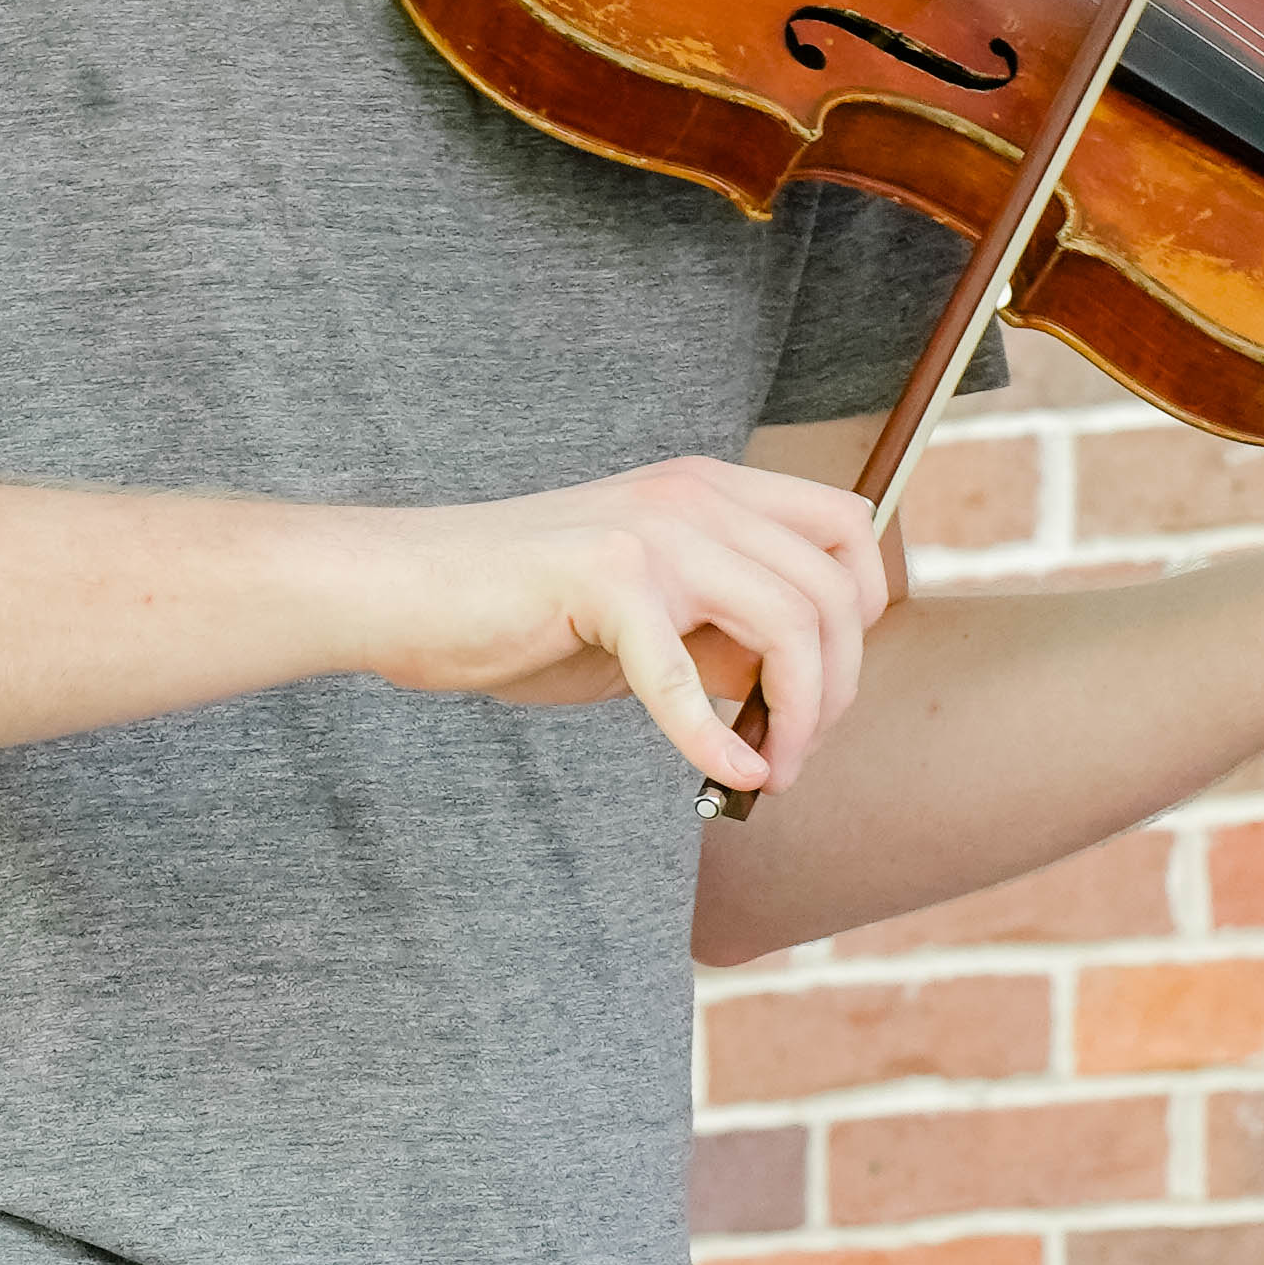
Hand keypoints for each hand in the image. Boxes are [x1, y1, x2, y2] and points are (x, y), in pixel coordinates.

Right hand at [361, 453, 894, 790]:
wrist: (402, 590)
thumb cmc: (521, 608)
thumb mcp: (652, 611)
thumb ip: (727, 632)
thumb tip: (805, 690)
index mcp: (714, 489)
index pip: (849, 528)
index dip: (861, 610)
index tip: (829, 684)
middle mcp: (696, 496)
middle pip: (832, 587)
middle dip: (838, 686)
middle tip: (798, 751)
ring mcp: (652, 532)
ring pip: (788, 623)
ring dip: (798, 716)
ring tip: (769, 773)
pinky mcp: (603, 580)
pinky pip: (686, 676)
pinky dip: (718, 739)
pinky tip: (727, 775)